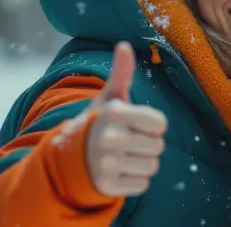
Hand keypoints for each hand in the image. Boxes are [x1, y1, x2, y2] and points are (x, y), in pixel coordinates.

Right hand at [85, 42, 168, 196]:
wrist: (69, 156)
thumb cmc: (99, 123)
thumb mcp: (109, 99)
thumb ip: (121, 74)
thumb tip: (124, 45)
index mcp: (114, 113)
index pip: (160, 124)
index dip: (153, 125)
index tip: (136, 124)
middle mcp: (109, 137)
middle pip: (158, 146)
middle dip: (148, 145)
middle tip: (128, 142)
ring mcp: (106, 164)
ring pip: (152, 167)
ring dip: (142, 163)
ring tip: (124, 156)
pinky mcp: (107, 185)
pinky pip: (142, 185)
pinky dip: (134, 180)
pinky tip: (119, 171)